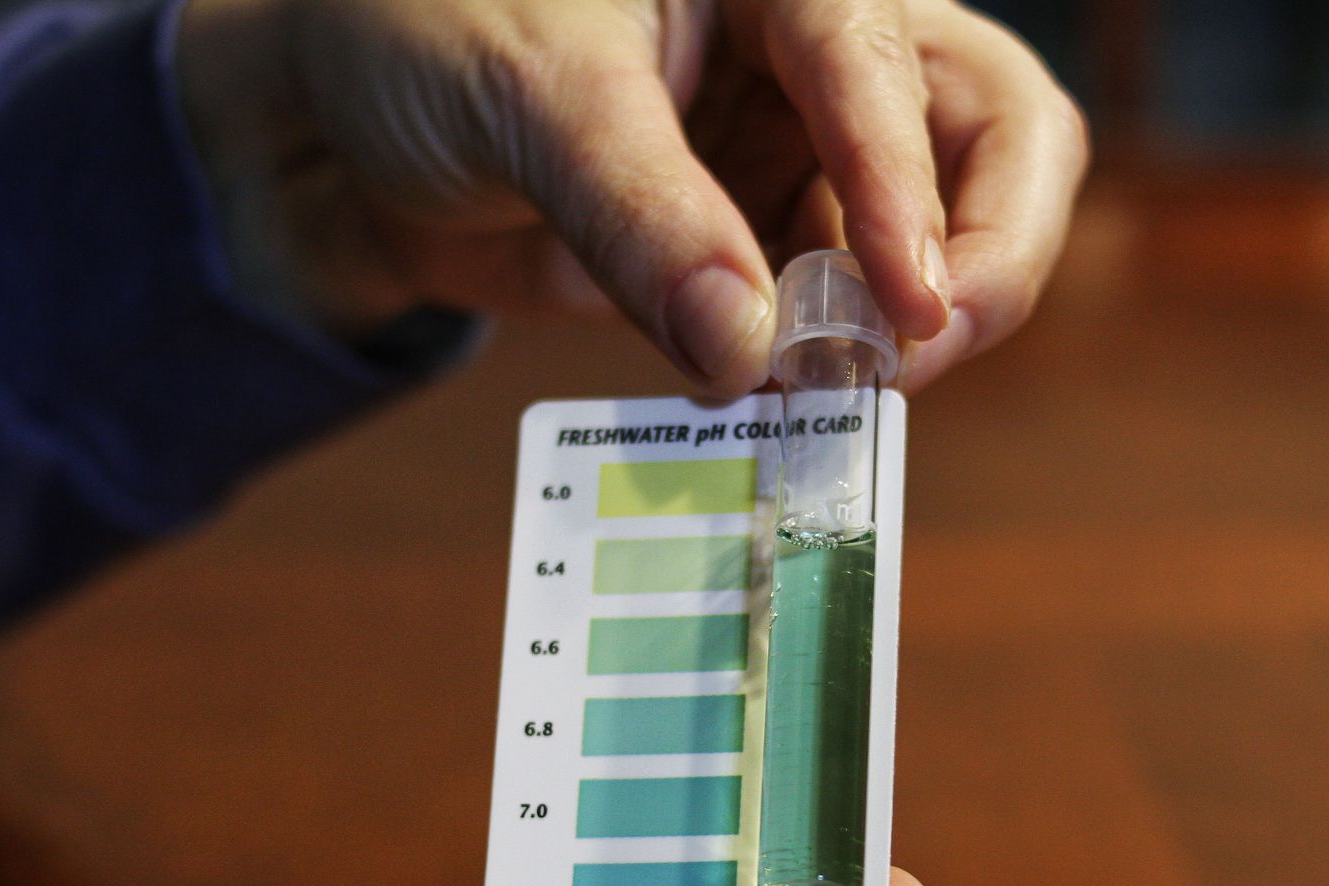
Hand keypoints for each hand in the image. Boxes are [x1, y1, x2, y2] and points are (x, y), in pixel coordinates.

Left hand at [177, 0, 1086, 395]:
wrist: (336, 124)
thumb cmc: (419, 35)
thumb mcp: (527, 95)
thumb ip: (639, 215)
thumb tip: (751, 356)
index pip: (890, 60)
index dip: (911, 187)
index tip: (909, 309)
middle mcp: (814, 52)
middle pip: (992, 129)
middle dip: (983, 248)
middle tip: (917, 355)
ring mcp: (798, 152)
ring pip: (936, 235)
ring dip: (903, 327)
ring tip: (835, 396)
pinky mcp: (762, 245)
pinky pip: (840, 314)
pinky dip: (830, 368)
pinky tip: (783, 406)